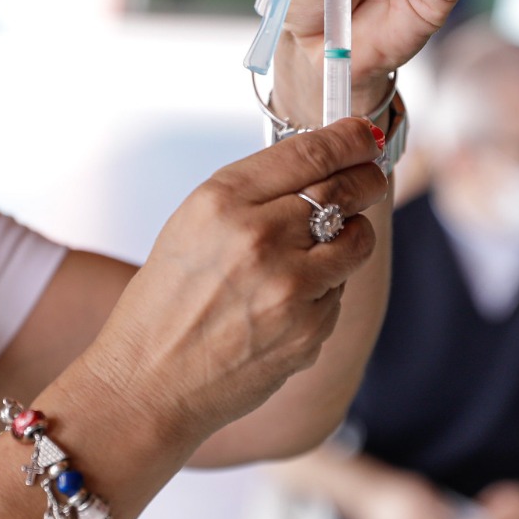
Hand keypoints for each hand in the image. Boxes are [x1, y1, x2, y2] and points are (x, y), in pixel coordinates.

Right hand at [91, 118, 386, 441]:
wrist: (148, 383)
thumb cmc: (166, 302)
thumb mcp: (191, 224)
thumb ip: (253, 193)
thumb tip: (321, 164)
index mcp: (222, 201)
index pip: (311, 152)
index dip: (351, 138)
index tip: (367, 135)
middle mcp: (258, 237)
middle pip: (344, 188)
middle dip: (366, 178)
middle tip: (370, 176)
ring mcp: (288, 287)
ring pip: (356, 240)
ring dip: (352, 235)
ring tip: (328, 244)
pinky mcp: (309, 330)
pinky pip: (340, 291)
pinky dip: (327, 288)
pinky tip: (291, 300)